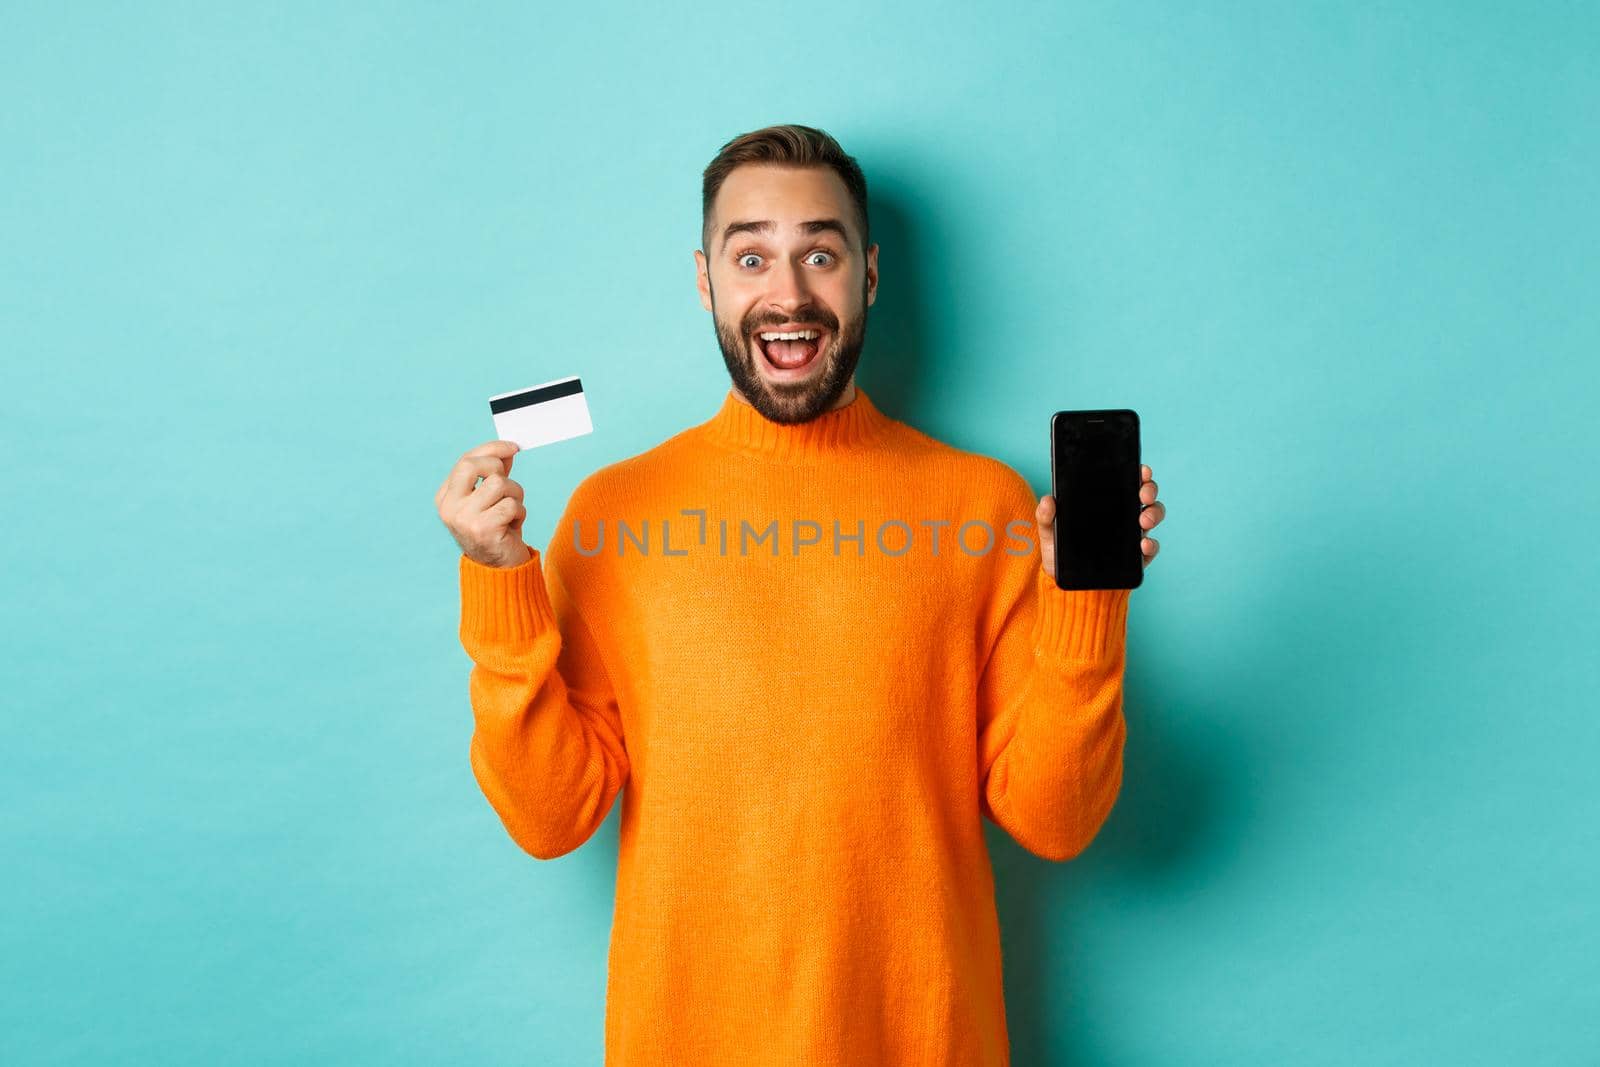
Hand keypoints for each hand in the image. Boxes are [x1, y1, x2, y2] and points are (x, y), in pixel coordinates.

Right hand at [436, 440, 533, 568]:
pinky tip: (512, 527)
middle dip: (498, 467)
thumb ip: (495, 473)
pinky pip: (511, 505)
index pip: (465, 460)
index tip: (513, 447)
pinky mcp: (483, 529)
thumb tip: (507, 450)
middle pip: (473, 465)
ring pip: (499, 484)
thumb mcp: (492, 498)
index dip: (491, 449)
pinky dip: (519, 513)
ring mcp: (464, 518)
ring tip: (511, 513)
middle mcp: (449, 507)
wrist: (500, 570)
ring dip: (515, 496)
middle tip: (507, 484)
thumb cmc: (497, 530)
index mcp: (446, 497)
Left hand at [1036, 464, 1164, 579]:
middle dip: (1149, 490)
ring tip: (1143, 521)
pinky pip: (1150, 548)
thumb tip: (1048, 500)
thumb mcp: (1049, 532)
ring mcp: (1132, 535)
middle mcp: (1124, 515)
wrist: (1065, 582)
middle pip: (1145, 495)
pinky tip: (1143, 545)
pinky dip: (1151, 545)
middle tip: (1142, 496)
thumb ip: (1046, 516)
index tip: (1141, 470)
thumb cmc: (1060, 551)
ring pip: (1152, 516)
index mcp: (1106, 502)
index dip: (1138, 473)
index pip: (1126, 481)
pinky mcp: (1137, 557)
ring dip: (1153, 514)